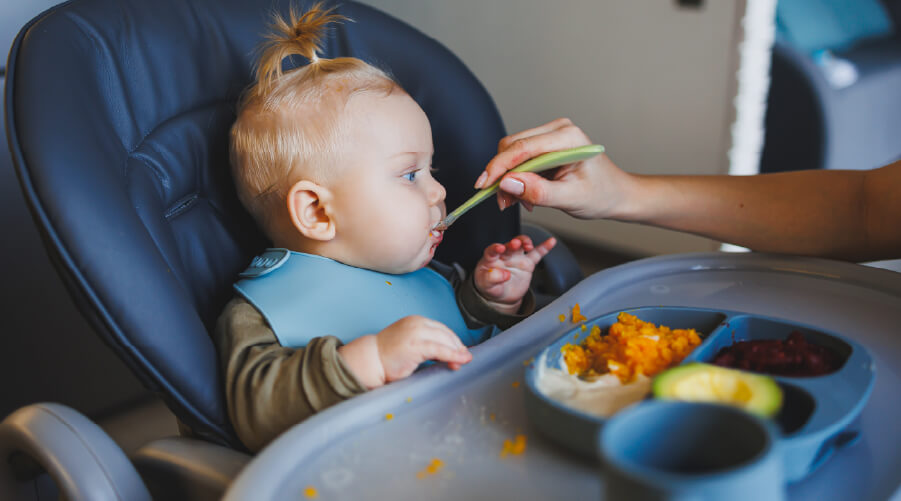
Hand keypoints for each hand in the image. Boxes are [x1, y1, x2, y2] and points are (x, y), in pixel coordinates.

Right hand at [337, 316, 471, 388]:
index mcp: (415, 321)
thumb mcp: (411, 344)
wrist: (370, 360)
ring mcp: (416, 333)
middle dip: (457, 347)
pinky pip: (440, 350)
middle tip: (463, 359)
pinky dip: (452, 355)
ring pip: (445, 340)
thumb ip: (427, 345)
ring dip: (457, 351)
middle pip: (446, 333)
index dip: (453, 341)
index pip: (441, 329)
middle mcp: (417, 323)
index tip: (460, 352)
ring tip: (462, 361)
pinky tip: (459, 361)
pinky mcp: (416, 345)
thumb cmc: (388, 356)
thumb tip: (449, 354)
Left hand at [474, 235, 555, 313]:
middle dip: (513, 243)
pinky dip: (544, 247)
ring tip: (528, 246)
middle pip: (509, 245)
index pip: (492, 251)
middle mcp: (504, 255)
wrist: (503, 295)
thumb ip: (491, 279)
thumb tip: (504, 274)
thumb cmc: (491, 287)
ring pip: (521, 245)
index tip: (500, 248)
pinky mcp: (528, 263)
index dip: (495, 248)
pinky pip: (537, 254)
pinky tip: (551, 241)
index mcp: (490, 259)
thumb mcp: (486, 286)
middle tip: (516, 244)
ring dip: (525, 242)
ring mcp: (516, 258)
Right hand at [475, 118, 635, 219]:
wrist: (616, 194)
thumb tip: (507, 183)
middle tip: (504, 203)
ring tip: (518, 202)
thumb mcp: (571, 199)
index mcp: (568, 138)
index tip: (483, 186)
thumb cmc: (601, 195)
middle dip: (501, 175)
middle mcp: (558, 129)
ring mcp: (551, 135)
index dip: (498, 167)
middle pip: (512, 146)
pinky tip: (526, 194)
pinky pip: (520, 158)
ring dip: (508, 178)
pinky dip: (516, 178)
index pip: (522, 147)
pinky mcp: (546, 144)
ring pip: (512, 152)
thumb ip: (539, 192)